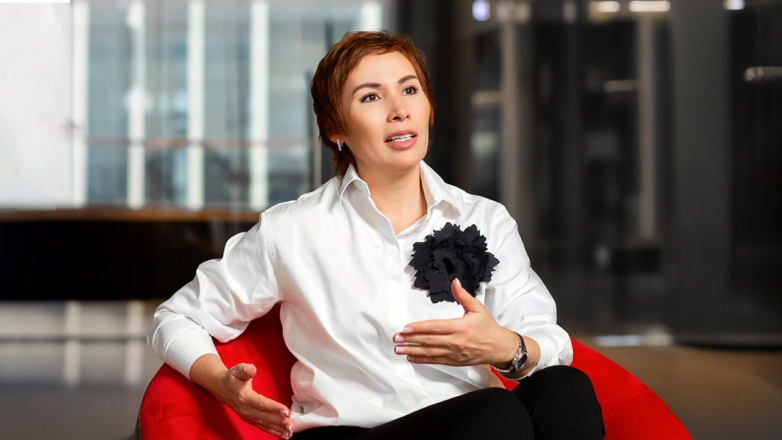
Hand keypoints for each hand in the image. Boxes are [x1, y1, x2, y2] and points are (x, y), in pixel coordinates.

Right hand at [212, 363, 294, 438]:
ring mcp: (247, 416)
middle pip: (265, 417)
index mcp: (244, 397)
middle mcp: (246, 409)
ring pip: (265, 424)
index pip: (261, 403)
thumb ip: (245, 369)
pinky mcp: (250, 419)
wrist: (221, 387)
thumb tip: (251, 368)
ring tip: (290, 433)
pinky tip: (283, 434)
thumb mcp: (237, 370)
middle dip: (279, 422)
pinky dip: (273, 431)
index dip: (274, 407)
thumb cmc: (232, 377)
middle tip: (291, 426)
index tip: (286, 411)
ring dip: (278, 429)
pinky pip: (262, 427)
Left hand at [392, 278, 517, 366]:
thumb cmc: (488, 328)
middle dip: (410, 339)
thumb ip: (463, 295)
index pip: (435, 327)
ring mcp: (454, 353)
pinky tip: (411, 357)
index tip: (406, 327)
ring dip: (412, 351)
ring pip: (430, 352)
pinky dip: (422, 359)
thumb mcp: (477, 308)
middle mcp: (456, 341)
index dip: (420, 328)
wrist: (499, 347)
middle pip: (429, 341)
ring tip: (399, 349)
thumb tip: (454, 282)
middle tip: (396, 338)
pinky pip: (435, 360)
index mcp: (460, 327)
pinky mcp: (454, 361)